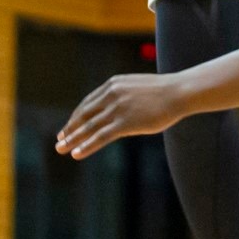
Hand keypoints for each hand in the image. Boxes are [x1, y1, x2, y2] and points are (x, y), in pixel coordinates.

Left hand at [56, 72, 188, 158]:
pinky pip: (101, 136)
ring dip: (73, 139)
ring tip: (61, 149)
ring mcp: (117, 108)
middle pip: (83, 115)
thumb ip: (122, 95)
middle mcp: (111, 95)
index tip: (68, 127)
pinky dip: (86, 145)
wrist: (178, 92)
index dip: (76, 117)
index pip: (87, 103)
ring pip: (88, 127)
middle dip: (70, 129)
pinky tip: (77, 153)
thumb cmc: (163, 91)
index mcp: (113, 84)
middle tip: (59, 140)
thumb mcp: (136, 87)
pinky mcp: (125, 122)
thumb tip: (115, 108)